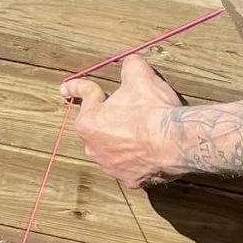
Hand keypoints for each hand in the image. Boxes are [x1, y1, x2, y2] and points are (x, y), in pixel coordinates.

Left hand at [64, 55, 183, 188]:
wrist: (175, 142)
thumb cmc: (152, 110)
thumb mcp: (139, 75)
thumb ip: (129, 67)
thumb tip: (130, 63)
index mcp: (88, 123)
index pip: (86, 97)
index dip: (80, 87)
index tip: (66, 88)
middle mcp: (94, 149)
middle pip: (99, 126)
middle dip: (110, 116)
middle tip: (129, 106)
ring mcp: (111, 167)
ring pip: (113, 147)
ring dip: (124, 138)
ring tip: (143, 128)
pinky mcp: (130, 179)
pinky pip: (132, 164)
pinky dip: (139, 156)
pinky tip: (151, 148)